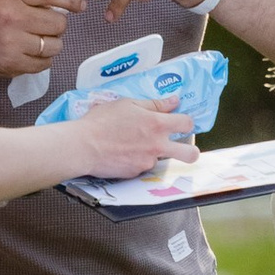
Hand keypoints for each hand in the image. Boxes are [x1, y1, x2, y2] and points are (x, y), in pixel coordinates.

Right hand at [0, 0, 87, 78]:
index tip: (79, 5)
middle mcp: (11, 17)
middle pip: (58, 22)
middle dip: (57, 25)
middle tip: (44, 25)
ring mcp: (12, 43)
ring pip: (55, 45)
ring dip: (52, 43)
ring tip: (36, 39)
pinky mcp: (13, 64)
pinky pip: (46, 63)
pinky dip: (43, 59)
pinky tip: (29, 52)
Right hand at [73, 94, 194, 179]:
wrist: (83, 146)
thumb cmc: (101, 121)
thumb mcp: (127, 104)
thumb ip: (154, 104)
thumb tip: (174, 101)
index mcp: (157, 125)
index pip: (187, 123)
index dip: (186, 122)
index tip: (181, 122)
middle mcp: (157, 146)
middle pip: (190, 154)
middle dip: (191, 152)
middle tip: (182, 147)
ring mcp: (147, 162)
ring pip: (160, 159)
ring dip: (152, 153)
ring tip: (131, 145)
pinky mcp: (136, 173)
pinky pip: (141, 166)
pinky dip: (134, 160)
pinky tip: (120, 153)